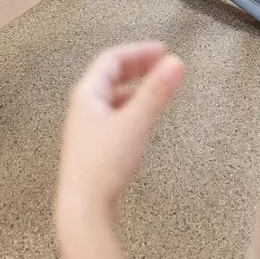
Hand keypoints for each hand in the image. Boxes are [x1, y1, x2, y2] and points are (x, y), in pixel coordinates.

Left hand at [54, 44, 184, 237]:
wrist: (84, 207)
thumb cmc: (104, 165)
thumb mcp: (135, 123)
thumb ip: (156, 93)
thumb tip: (176, 62)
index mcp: (87, 94)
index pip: (111, 59)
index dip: (138, 51)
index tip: (163, 50)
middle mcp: (83, 107)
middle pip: (110, 76)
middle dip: (137, 66)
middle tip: (162, 63)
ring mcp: (87, 127)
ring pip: (112, 96)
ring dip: (134, 87)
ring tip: (156, 86)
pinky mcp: (94, 145)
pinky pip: (113, 114)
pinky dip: (131, 107)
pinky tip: (142, 117)